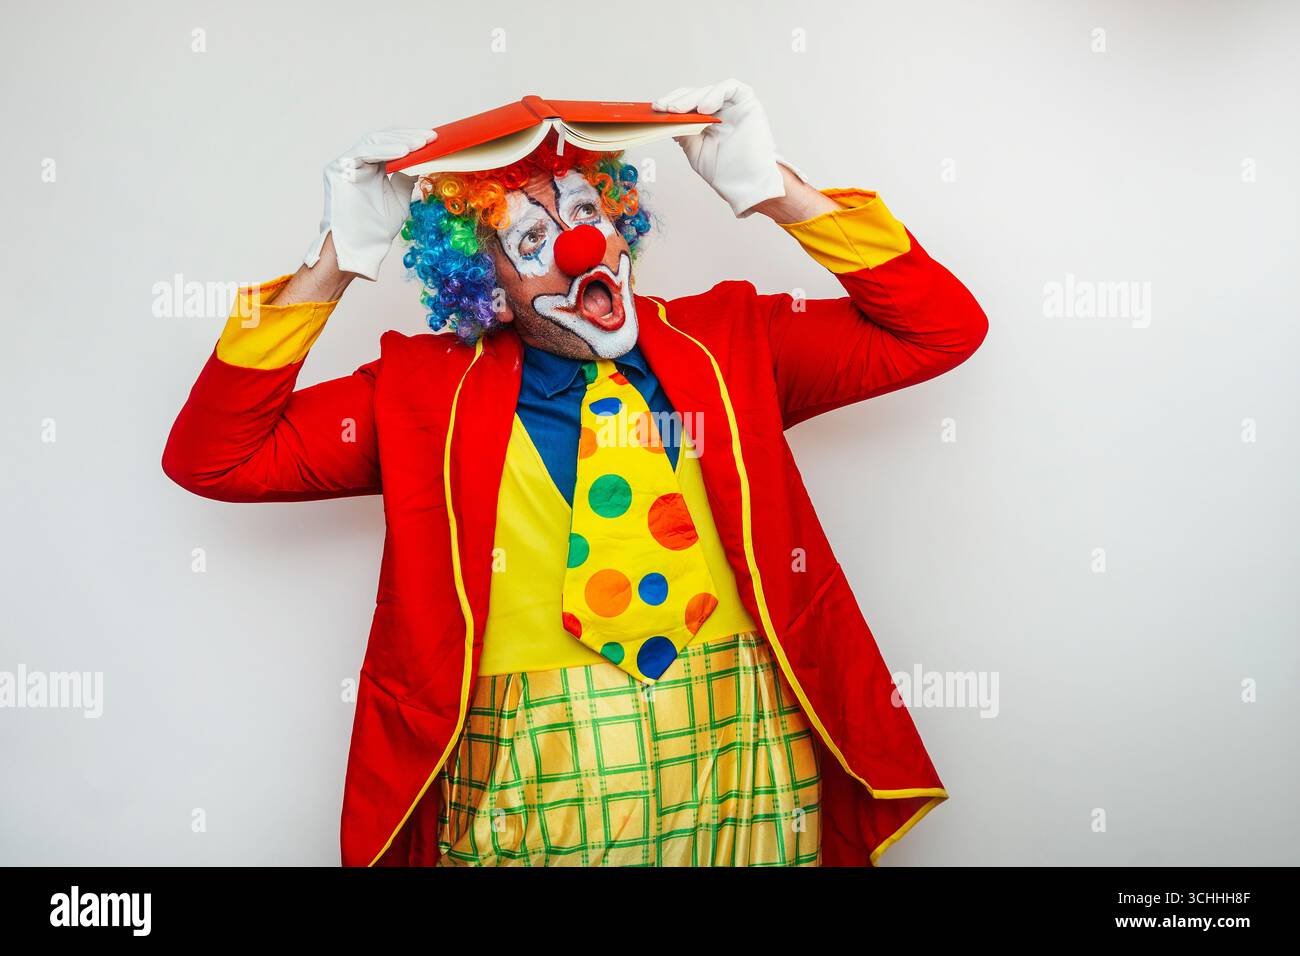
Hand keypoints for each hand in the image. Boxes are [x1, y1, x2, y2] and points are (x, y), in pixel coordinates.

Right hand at [303, 128, 435, 280]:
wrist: (359, 247)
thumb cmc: (376, 229)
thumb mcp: (399, 200)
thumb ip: (406, 179)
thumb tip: (421, 162)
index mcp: (371, 168)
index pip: (391, 144)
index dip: (411, 139)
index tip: (434, 139)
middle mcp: (357, 162)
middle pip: (383, 138)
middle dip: (408, 136)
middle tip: (430, 137)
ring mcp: (345, 164)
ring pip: (373, 142)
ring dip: (398, 141)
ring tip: (419, 144)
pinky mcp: (337, 168)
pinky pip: (363, 153)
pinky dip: (384, 151)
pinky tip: (403, 152)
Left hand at [652, 79, 793, 216]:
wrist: (747, 184)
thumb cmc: (724, 171)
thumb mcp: (695, 150)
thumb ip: (683, 132)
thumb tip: (666, 117)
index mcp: (704, 120)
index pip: (685, 104)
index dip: (670, 104)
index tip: (655, 109)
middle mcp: (718, 109)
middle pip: (694, 95)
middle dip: (677, 101)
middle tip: (663, 108)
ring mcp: (732, 104)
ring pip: (708, 91)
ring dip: (691, 98)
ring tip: (678, 110)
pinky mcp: (747, 101)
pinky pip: (729, 88)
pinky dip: (714, 94)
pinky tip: (703, 108)